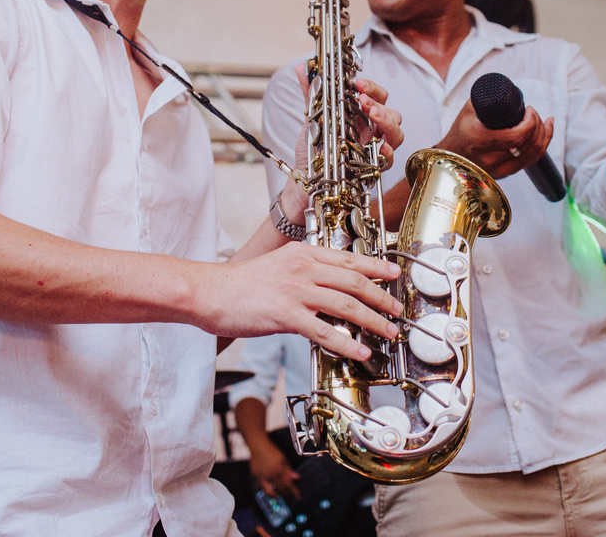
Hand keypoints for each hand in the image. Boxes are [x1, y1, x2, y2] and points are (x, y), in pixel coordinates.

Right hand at [203, 242, 401, 361]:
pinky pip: (325, 330)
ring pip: (346, 305)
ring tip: (387, 331)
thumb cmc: (240, 284)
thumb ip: (304, 273)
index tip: (394, 275)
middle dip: (380, 297)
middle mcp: (302, 268)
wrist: (210, 292)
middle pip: (354, 281)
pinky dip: (347, 342)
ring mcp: (295, 291)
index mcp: (302, 254)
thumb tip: (329, 291)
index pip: (348, 258)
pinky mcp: (286, 314)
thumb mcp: (278, 266)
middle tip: (396, 309)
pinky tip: (359, 351)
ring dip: (372, 320)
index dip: (375, 267)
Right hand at [248, 440, 301, 501]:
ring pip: (269, 493)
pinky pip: (261, 488)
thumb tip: (297, 478)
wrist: (258, 446)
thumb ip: (289, 470)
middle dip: (286, 497)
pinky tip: (271, 488)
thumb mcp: (284, 460)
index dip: (294, 493)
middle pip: (279, 491)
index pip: (288, 486)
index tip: (298, 497)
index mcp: (279, 470)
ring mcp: (261, 477)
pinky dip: (266, 489)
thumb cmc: (272, 452)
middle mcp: (270, 475)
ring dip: (275, 495)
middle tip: (291, 499)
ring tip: (280, 495)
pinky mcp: (254, 477)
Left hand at [281, 66, 404, 222]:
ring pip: (397, 134)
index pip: (378, 96)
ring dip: (387, 123)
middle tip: (363, 101)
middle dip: (380, 103)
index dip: (372, 87)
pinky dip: (386, 153)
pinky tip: (379, 147)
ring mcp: (375, 150)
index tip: (358, 83)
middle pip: (392, 113)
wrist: (304, 181)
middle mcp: (372, 132)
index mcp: (362, 116)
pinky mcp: (372, 170)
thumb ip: (312, 94)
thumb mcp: (311, 120)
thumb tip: (301, 67)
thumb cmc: (313, 150)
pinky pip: (389, 161)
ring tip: (372, 116)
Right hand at [435, 96, 552, 179]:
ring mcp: (499, 170)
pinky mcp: (505, 174)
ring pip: (533, 154)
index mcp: (481, 141)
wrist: (451, 155)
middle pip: (528, 145)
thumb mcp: (469, 109)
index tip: (529, 109)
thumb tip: (506, 87)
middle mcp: (491, 159)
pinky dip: (542, 146)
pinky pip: (531, 161)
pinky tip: (546, 133)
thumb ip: (487, 97)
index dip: (531, 122)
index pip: (518, 136)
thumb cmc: (461, 129)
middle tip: (534, 113)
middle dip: (538, 125)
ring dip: (543, 135)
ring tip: (544, 121)